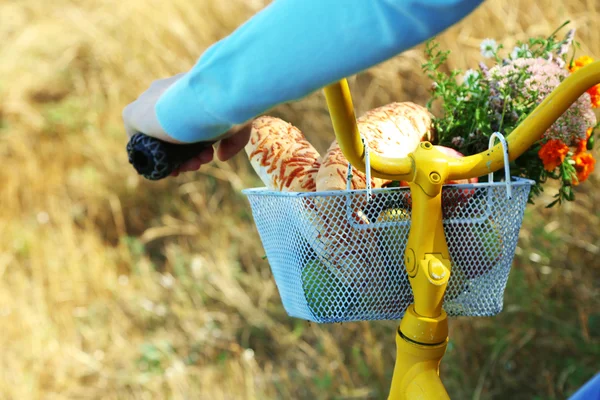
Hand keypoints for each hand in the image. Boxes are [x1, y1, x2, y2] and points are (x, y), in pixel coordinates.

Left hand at [122, 73, 251, 175]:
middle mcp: (164, 93)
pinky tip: (170, 169)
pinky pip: (140, 144)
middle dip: (189, 152)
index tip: (210, 153)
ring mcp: (146, 103)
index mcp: (186, 87)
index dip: (198, 141)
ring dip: (176, 158)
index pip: (185, 119)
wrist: (206, 99)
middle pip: (172, 132)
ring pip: (159, 140)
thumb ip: (233, 140)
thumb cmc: (226, 106)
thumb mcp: (238, 125)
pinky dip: (154, 159)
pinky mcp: (133, 114)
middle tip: (203, 161)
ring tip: (192, 166)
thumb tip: (221, 157)